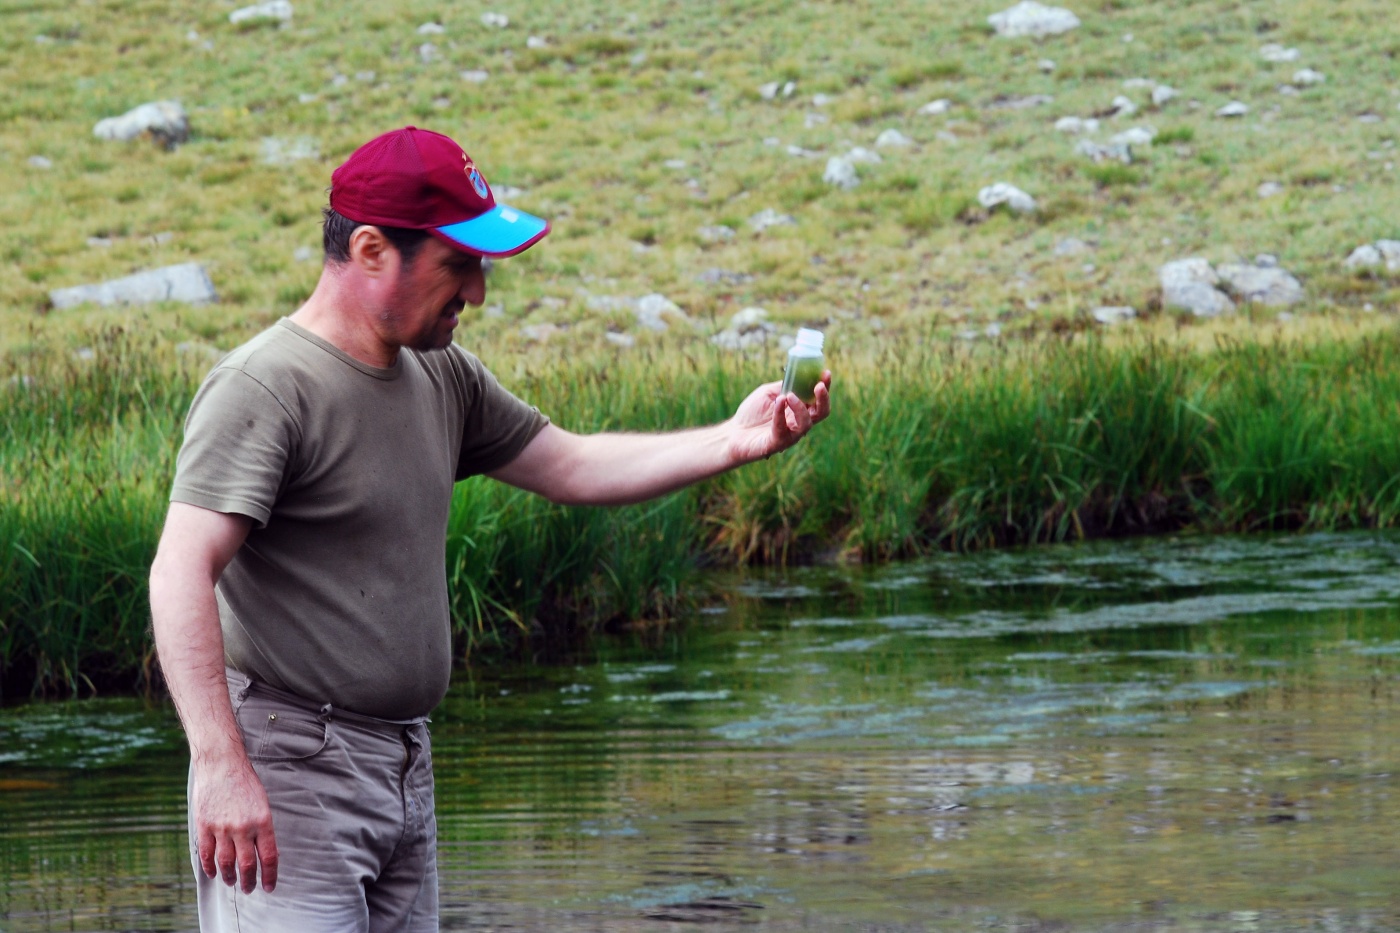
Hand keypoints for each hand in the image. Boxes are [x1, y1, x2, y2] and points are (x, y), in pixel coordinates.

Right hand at [191, 758, 278, 892]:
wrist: (222, 765)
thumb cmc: (245, 783)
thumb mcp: (263, 804)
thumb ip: (263, 829)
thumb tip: (267, 853)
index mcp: (263, 821)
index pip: (269, 857)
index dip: (270, 876)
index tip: (269, 886)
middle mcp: (243, 827)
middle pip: (247, 865)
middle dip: (249, 882)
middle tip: (249, 889)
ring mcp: (222, 827)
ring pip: (226, 863)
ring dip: (229, 877)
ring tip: (232, 883)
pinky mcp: (204, 825)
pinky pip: (207, 854)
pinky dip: (210, 867)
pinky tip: (214, 873)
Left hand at [728, 370, 831, 462]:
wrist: (733, 432)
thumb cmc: (752, 413)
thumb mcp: (768, 393)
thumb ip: (783, 386)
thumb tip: (797, 376)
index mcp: (799, 409)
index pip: (818, 399)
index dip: (825, 386)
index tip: (826, 373)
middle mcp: (798, 423)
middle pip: (821, 413)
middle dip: (823, 399)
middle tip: (818, 386)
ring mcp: (790, 435)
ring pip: (806, 424)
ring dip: (800, 408)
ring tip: (789, 396)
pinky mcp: (777, 443)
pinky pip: (783, 429)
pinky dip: (780, 414)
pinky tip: (778, 402)